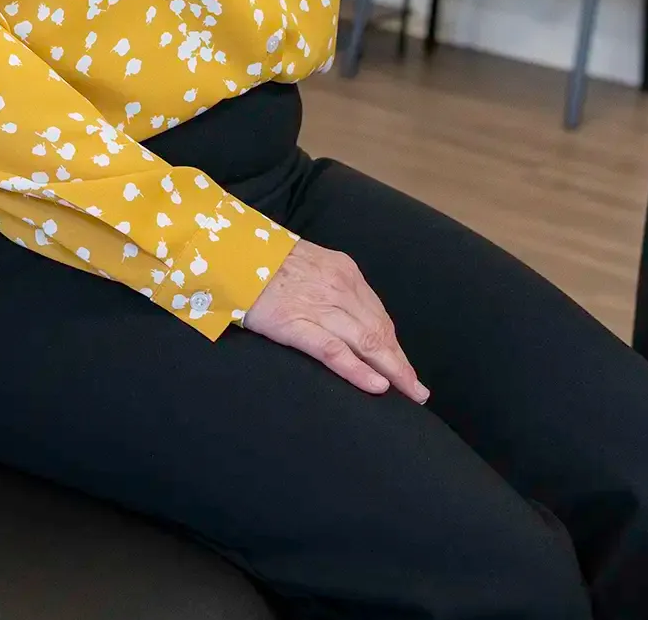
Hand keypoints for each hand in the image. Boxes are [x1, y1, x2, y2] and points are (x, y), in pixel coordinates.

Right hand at [242, 239, 429, 402]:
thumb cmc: (266, 261)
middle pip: (380, 332)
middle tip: (418, 391)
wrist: (230, 251)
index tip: (406, 369)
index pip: (379, 316)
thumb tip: (350, 318)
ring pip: (366, 342)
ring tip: (408, 395)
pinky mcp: (294, 323)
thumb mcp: (311, 265)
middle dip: (402, 364)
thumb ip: (332, 288)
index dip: (394, 347)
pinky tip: (377, 386)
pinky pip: (333, 351)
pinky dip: (358, 370)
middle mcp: (339, 288)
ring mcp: (318, 306)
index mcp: (345, 272)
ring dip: (392, 371)